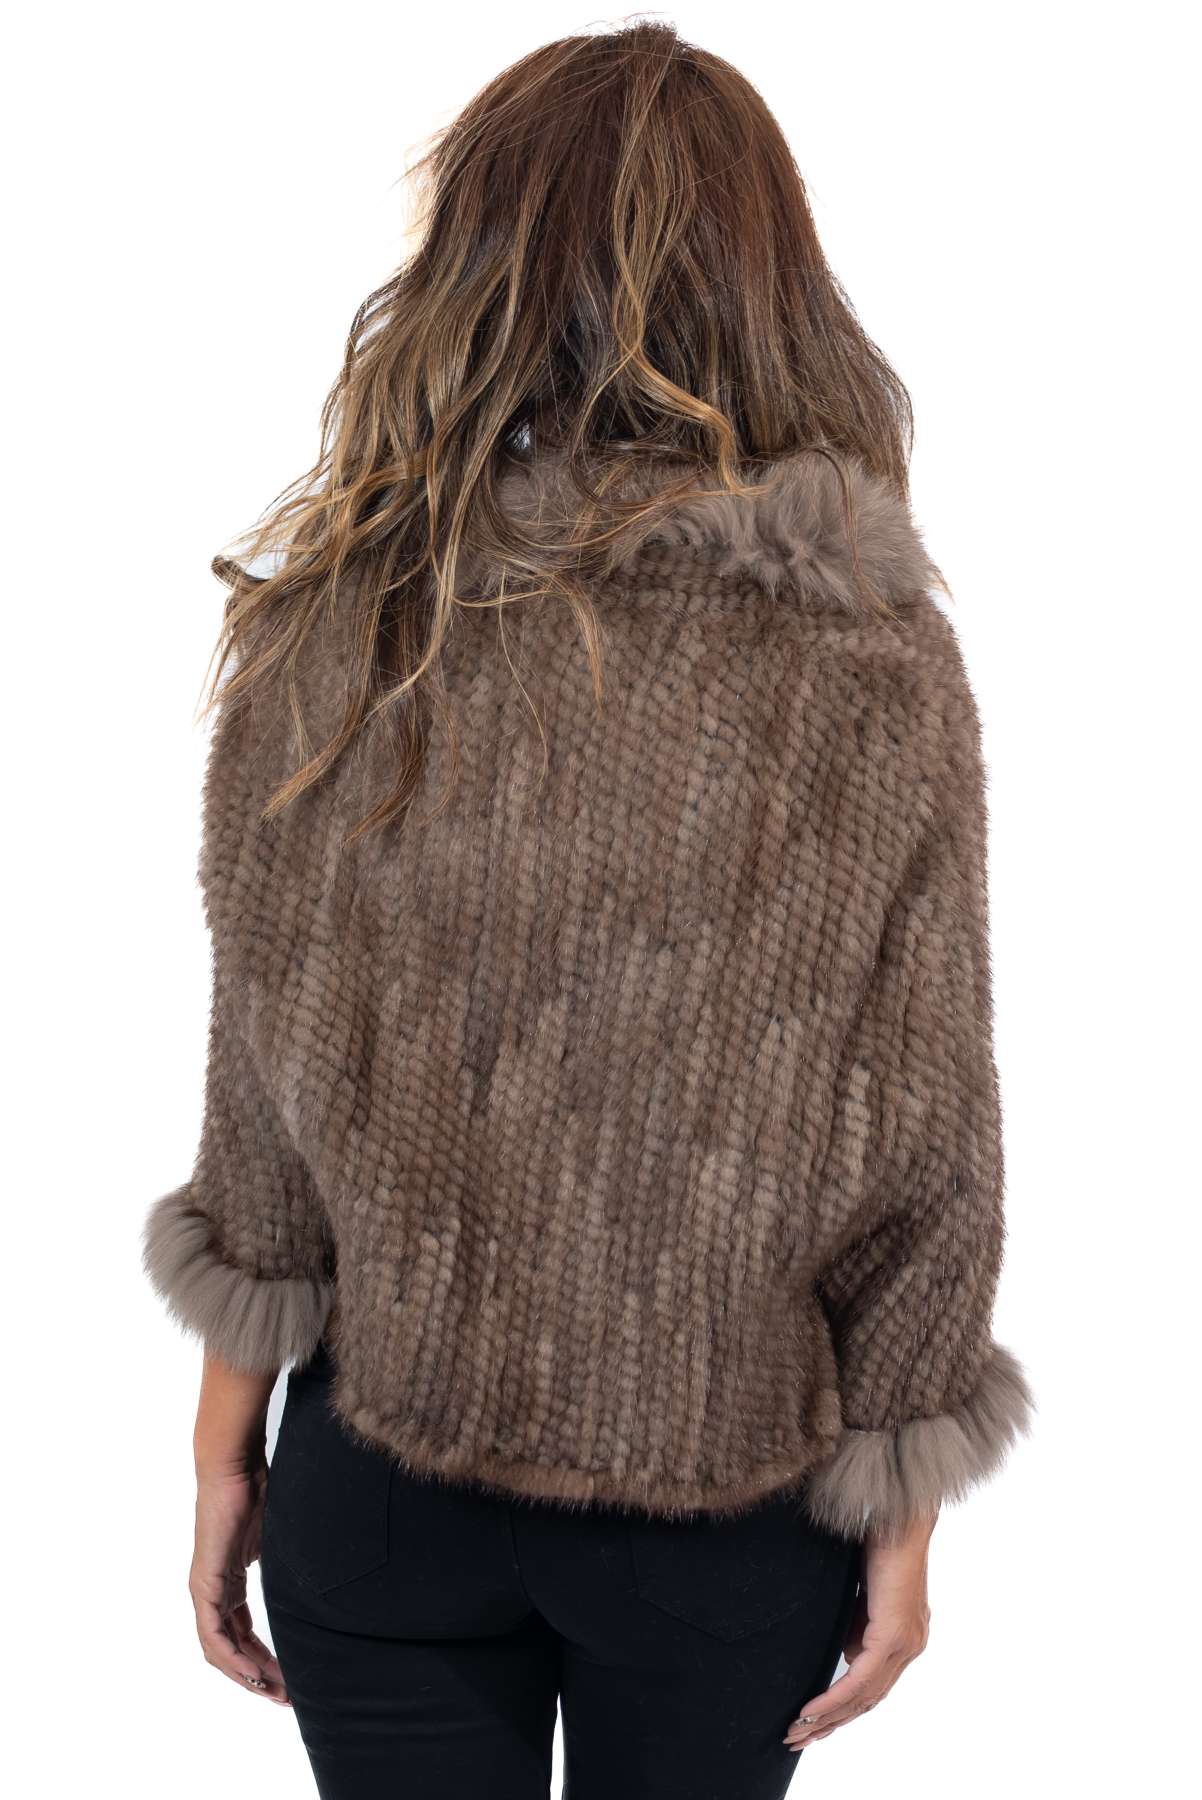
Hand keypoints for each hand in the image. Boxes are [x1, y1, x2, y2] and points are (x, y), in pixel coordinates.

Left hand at [189, 1464, 290, 1705]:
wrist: (235, 1466)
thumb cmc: (258, 1488)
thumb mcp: (276, 1537)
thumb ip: (285, 1561)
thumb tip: (315, 1575)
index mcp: (230, 1579)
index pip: (242, 1631)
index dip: (262, 1657)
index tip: (286, 1677)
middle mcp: (214, 1589)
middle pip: (231, 1647)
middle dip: (258, 1675)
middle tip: (285, 1696)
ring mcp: (206, 1588)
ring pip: (220, 1648)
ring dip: (246, 1674)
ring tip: (273, 1691)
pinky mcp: (205, 1582)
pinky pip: (213, 1634)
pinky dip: (232, 1658)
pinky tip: (251, 1673)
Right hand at [784, 1508, 935, 1750]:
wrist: (898, 1515)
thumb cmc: (879, 1541)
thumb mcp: (864, 1593)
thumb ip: (860, 1623)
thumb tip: (847, 1651)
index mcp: (906, 1637)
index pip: (872, 1688)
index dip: (842, 1710)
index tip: (811, 1724)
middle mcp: (910, 1646)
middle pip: (867, 1700)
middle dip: (829, 1724)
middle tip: (796, 1740)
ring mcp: (905, 1642)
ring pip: (864, 1696)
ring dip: (828, 1718)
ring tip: (797, 1732)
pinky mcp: (894, 1634)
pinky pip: (862, 1679)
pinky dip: (835, 1697)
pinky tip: (813, 1710)